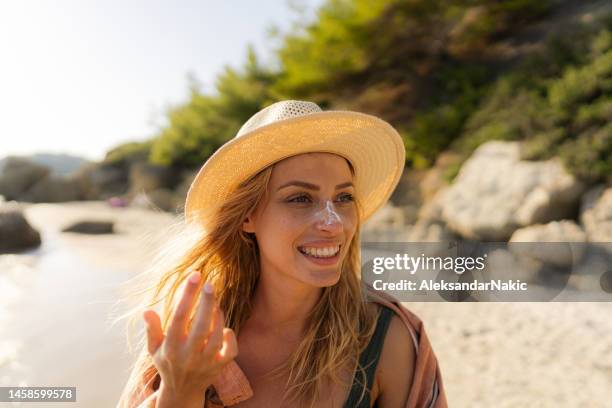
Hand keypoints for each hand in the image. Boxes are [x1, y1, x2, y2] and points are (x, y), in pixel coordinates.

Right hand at [143, 271, 237, 399]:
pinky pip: (230, 351)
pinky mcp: (219, 367)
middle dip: (206, 303)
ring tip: (215, 302)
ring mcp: (206, 363)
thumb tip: (146, 310)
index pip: (179, 318)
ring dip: (218, 316)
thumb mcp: (155, 348)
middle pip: (201, 326)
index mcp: (171, 348)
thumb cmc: (168, 362)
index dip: (187, 295)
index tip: (194, 276)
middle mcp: (188, 356)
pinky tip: (225, 328)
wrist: (182, 392)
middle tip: (210, 283)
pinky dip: (230, 337)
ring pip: (216, 337)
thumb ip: (152, 329)